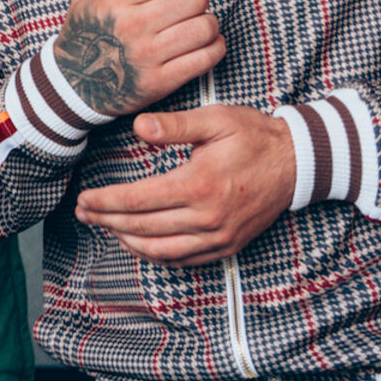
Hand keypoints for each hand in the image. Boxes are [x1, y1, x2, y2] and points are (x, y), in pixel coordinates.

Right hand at [56, 0, 224, 116]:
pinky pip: (207, 58)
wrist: (73, 83)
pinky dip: (215, 46)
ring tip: (194, 23)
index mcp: (115, 0)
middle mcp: (132, 27)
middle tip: (187, 3)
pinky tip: (203, 42)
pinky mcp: (161, 82)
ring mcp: (147, 57)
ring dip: (207, 21)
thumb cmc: (85, 30)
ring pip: (205, 26)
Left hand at [75, 105, 293, 266]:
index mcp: (199, 185)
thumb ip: (175, 125)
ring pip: (159, 250)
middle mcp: (207, 218)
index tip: (84, 198)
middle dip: (106, 221)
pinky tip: (137, 241)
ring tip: (104, 226)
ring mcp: (218, 237)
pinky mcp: (227, 247)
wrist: (297, 163)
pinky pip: (183, 260)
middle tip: (82, 212)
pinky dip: (155, 254)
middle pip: (142, 227)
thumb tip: (138, 127)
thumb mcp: (215, 120)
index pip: (138, 200)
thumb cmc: (254, 136)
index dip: (105, 202)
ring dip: (126, 240)